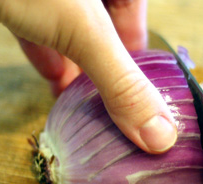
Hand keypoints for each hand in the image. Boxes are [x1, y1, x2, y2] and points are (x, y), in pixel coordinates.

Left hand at [0, 0, 177, 153]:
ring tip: (85, 110)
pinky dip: (49, 57)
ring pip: (74, 36)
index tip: (137, 113)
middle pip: (107, 39)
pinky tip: (53, 82)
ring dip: (77, 73)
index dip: (140, 76)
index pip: (138, 34)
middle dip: (106, 78)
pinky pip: (42, 28)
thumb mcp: (82, 30)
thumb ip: (121, 83)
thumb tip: (159, 134)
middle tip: (110, 118)